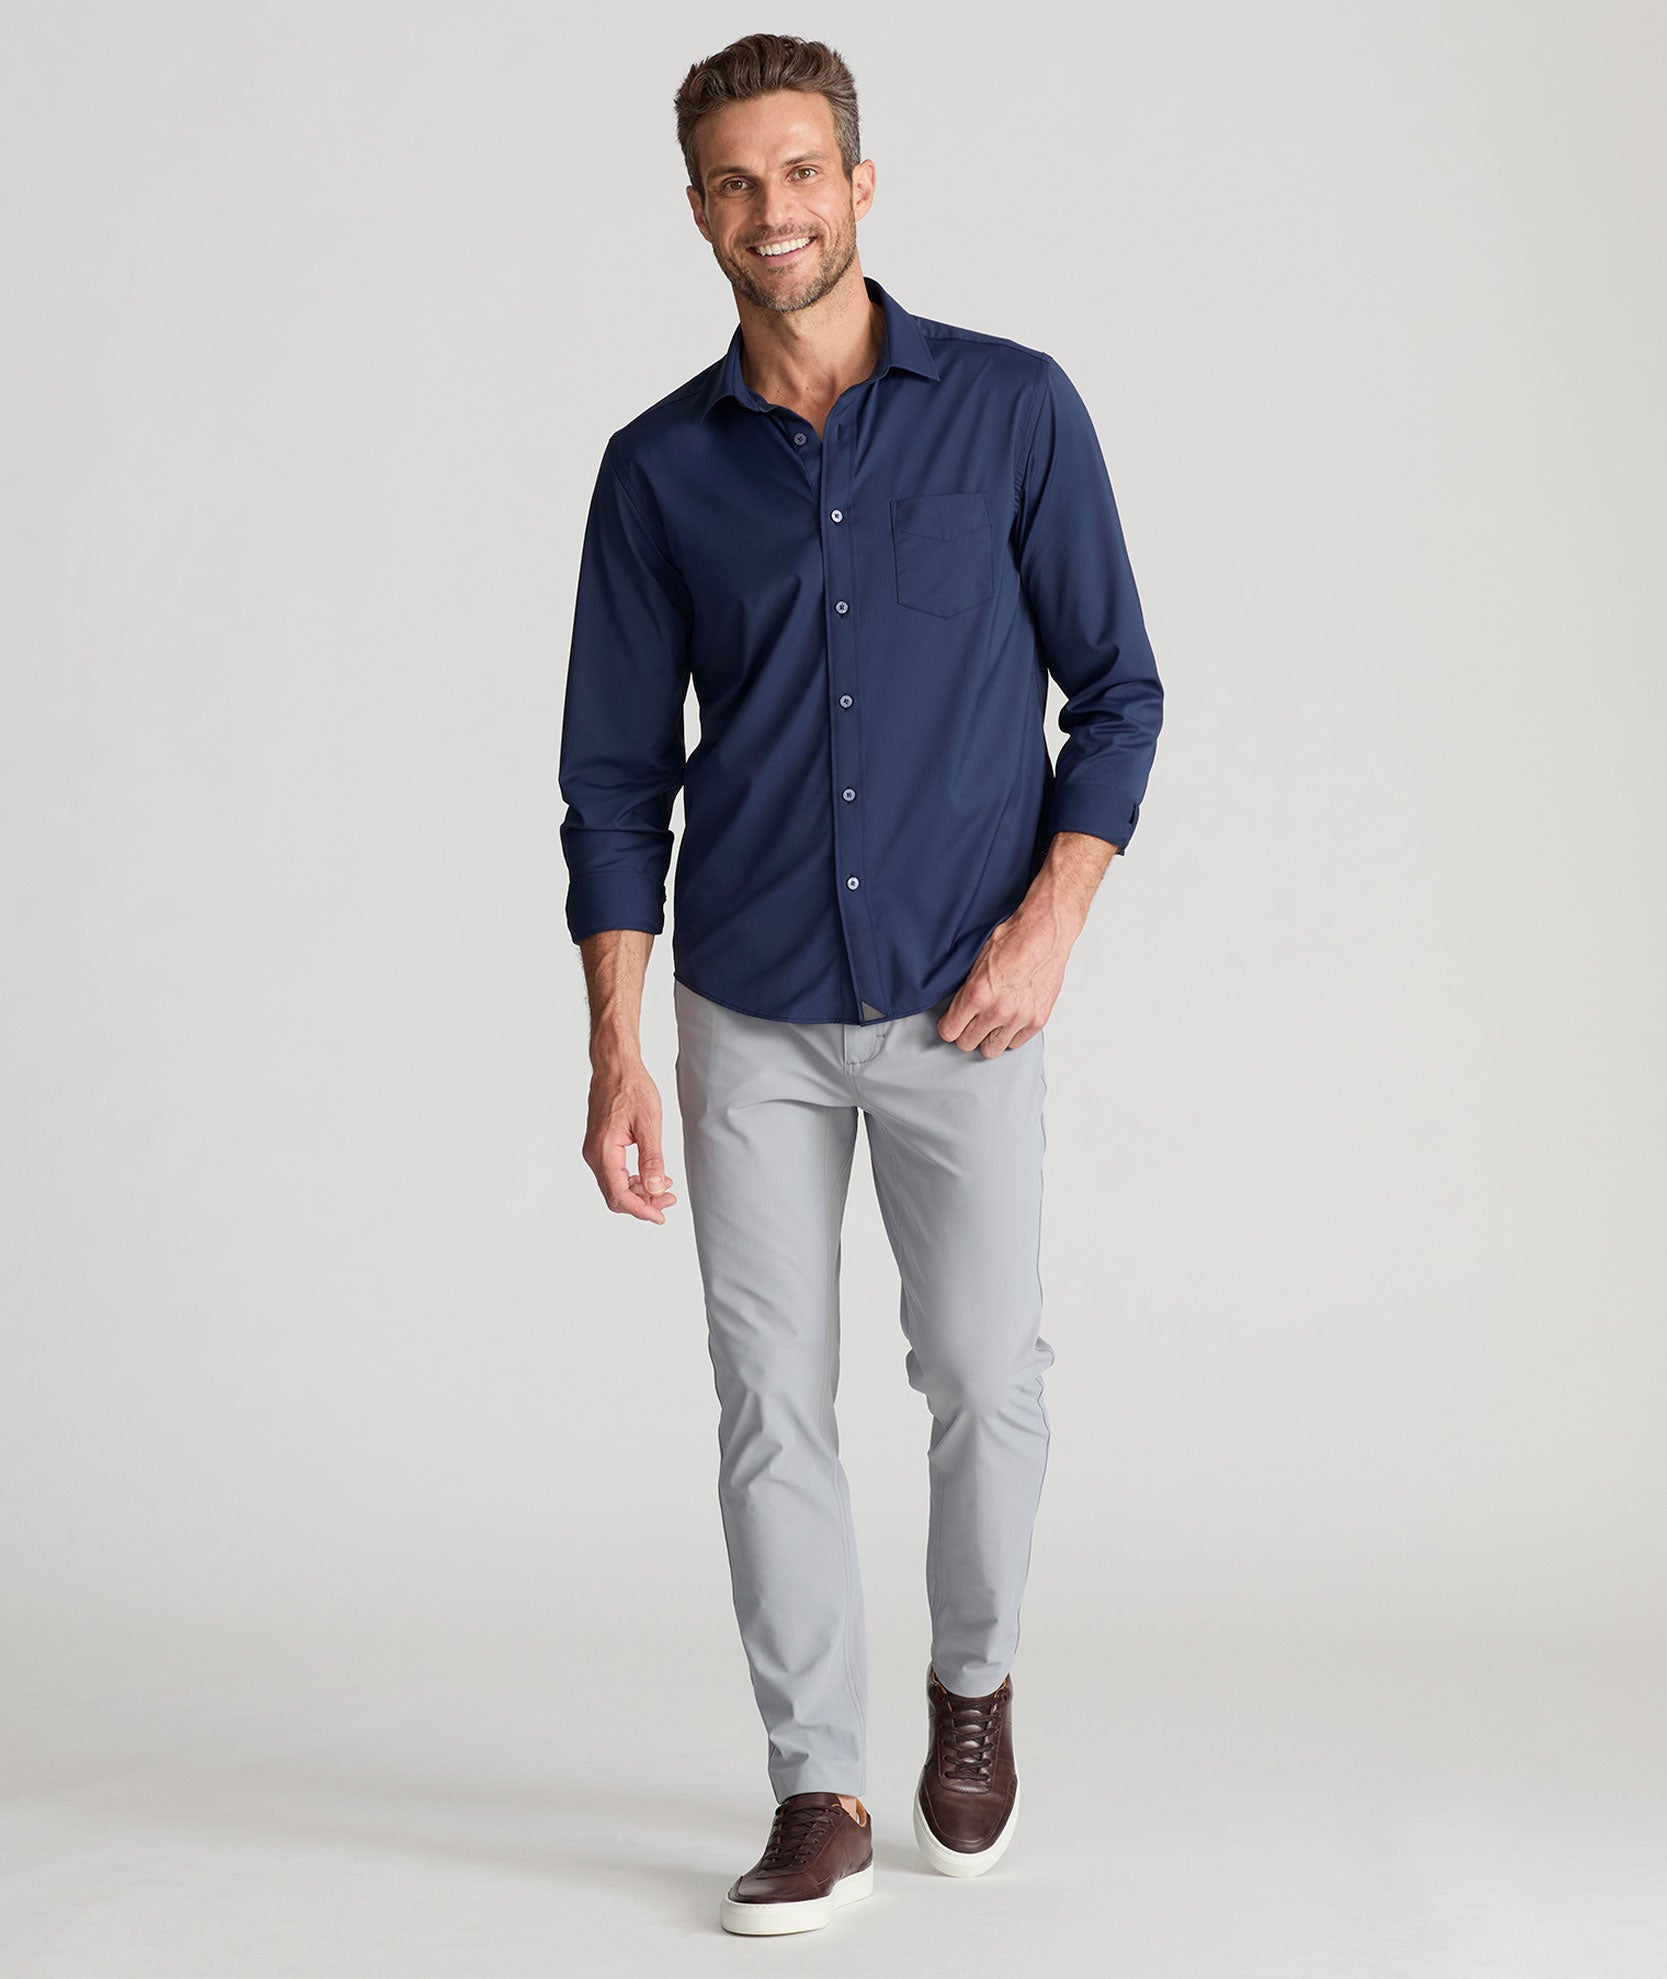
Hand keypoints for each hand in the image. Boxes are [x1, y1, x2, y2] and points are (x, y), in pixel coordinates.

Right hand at [583, 1058, 678, 1222]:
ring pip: (615, 1185)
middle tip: (669, 1200)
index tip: (661, 1215)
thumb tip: (656, 1189)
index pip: (619, 1195)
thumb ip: (652, 1159)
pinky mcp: (599, 1146)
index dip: (641, 1210)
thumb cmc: (631, 1088)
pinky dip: (633, 1179)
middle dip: (643, 1203)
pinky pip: (614, 1172)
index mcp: (604, 1151)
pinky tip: (652, 1175)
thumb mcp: (649, 1124)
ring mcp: (594, 1150)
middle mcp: (594, 1154)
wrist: (615, 1066)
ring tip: (665, 1188)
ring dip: (639, 1192)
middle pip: (615, 1195)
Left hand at [938, 908, 1070, 1057]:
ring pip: (992, 1050)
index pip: (949, 1032)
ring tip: (991, 1022)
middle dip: (966, 1033)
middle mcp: (997, 1010)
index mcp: (977, 994)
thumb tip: (956, 1009)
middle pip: (967, 1044)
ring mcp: (1019, 1018)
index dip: (949, 1027)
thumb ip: (966, 990)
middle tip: (971, 1021)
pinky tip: (1010, 1019)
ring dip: (988, 1037)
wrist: (1045, 933)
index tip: (952, 1022)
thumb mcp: (977, 960)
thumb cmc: (1013, 939)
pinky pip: (1016, 1043)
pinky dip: (1011, 1034)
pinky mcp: (1038, 1020)